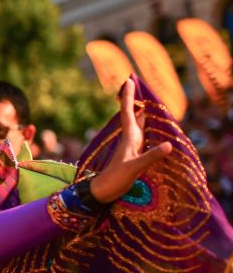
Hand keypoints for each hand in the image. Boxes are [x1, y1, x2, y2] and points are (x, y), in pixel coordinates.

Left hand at [89, 79, 172, 202]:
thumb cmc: (115, 179)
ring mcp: (130, 147)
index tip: (129, 79)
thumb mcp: (134, 168)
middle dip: (135, 100)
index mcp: (129, 138)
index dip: (129, 96)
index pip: (129, 112)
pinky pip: (141, 136)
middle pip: (133, 114)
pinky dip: (146, 127)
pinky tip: (149, 128)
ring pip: (137, 124)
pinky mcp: (133, 155)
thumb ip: (151, 156)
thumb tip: (169, 145)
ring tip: (145, 101)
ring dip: (140, 112)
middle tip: (136, 84)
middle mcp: (129, 139)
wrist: (102, 192)